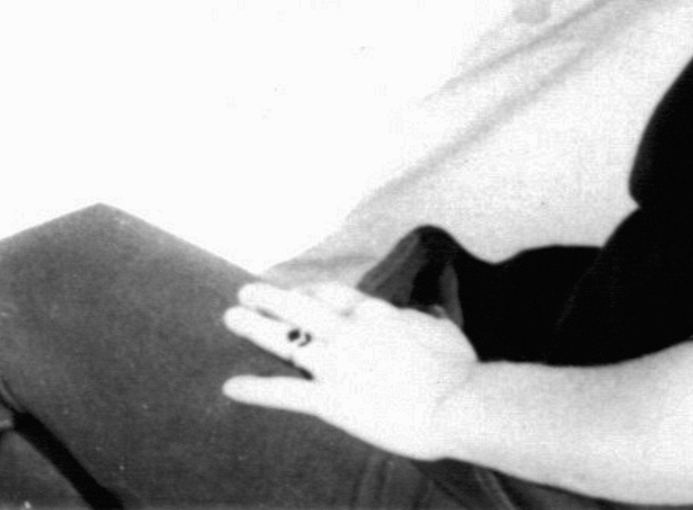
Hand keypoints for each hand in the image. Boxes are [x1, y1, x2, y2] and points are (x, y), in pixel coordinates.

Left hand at [221, 280, 477, 458]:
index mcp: (378, 315)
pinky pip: (287, 392)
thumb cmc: (461, 370)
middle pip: (302, 307)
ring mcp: (338, 364)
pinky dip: (257, 389)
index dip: (311, 291)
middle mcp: (351, 332)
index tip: (296, 290)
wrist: (459, 402)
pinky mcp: (332, 400)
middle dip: (271, 297)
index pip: (336, 295)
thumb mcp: (445, 331)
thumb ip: (428, 319)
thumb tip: (430, 311)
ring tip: (231, 317)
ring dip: (256, 328)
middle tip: (245, 290)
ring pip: (288, 340)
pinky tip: (231, 386)